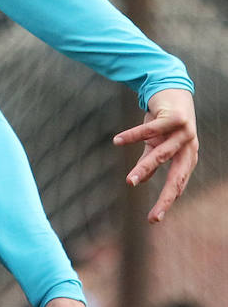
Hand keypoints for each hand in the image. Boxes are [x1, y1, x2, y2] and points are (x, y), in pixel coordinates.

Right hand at [113, 86, 197, 221]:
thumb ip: (150, 159)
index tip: (152, 219)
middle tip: (153, 217)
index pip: (177, 184)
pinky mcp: (175, 118)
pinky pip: (151, 130)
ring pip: (162, 155)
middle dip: (165, 198)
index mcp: (187, 157)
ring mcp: (185, 133)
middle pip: (177, 177)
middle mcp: (190, 148)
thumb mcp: (157, 141)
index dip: (166, 201)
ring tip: (129, 181)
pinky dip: (133, 136)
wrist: (171, 88)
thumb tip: (142, 180)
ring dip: (144, 169)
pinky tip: (117, 141)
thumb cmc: (164, 118)